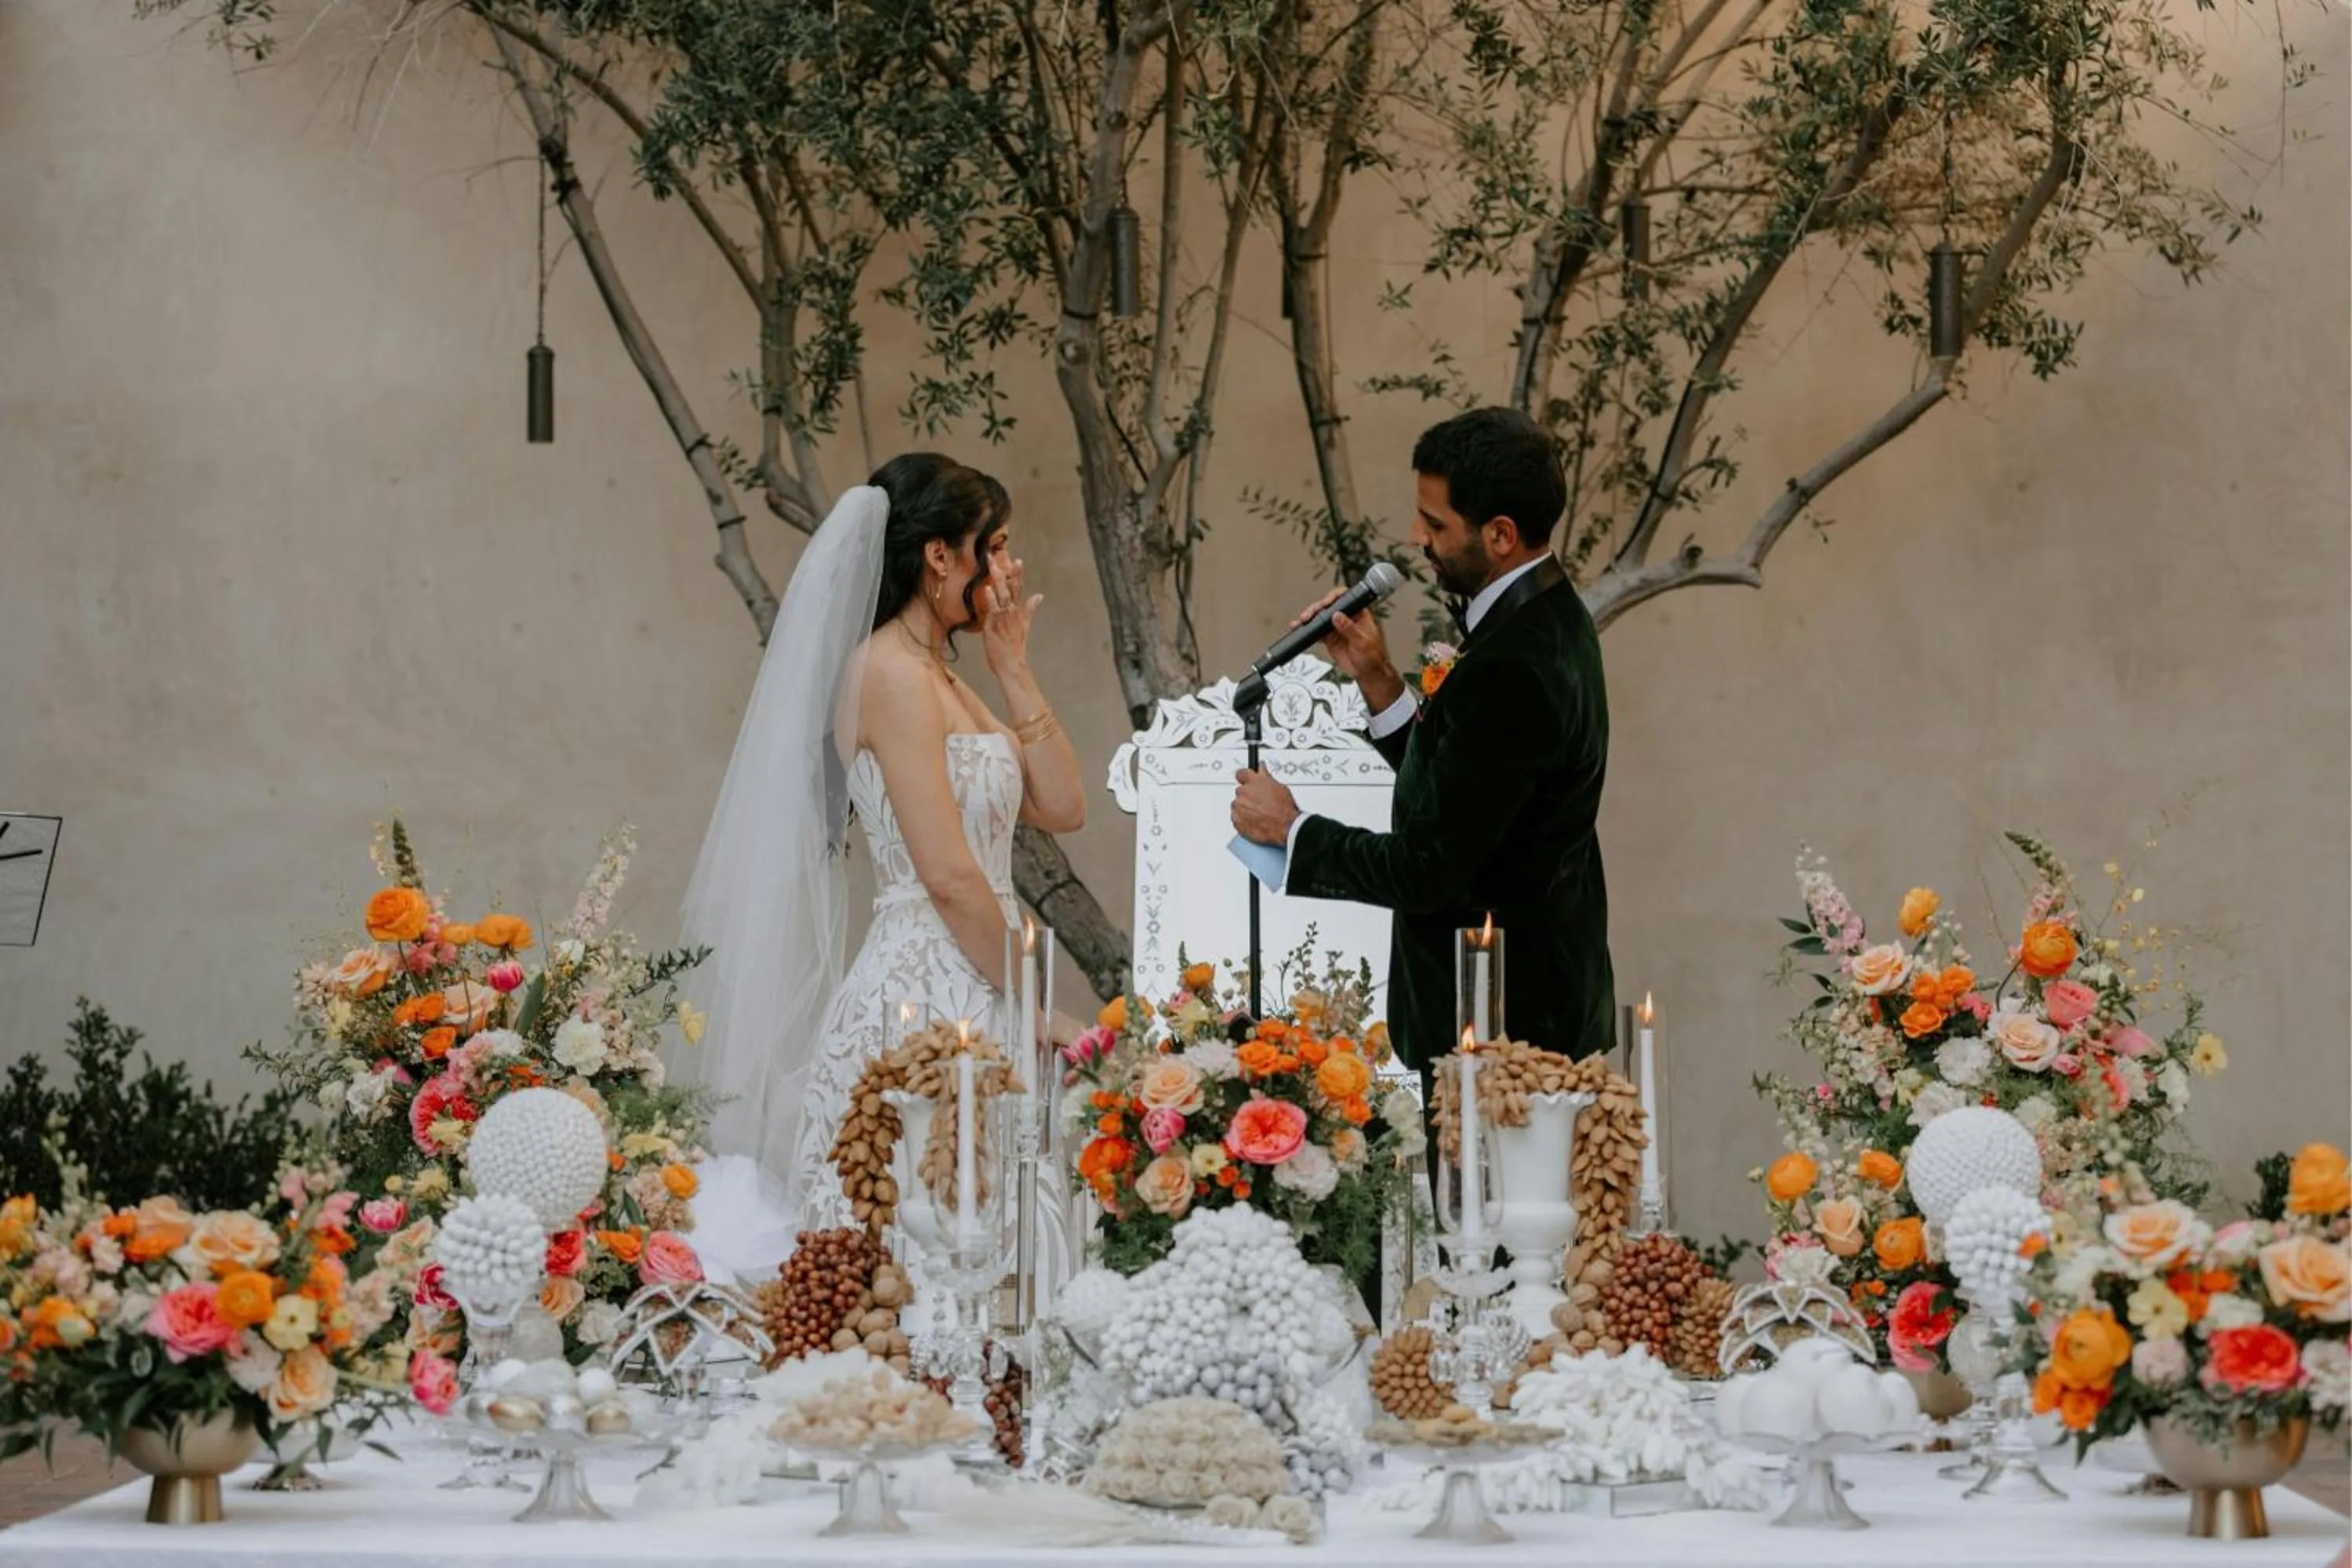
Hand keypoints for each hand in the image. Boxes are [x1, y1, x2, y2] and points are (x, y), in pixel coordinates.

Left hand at [979, 557, 1041, 674]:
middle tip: (996, 556)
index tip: (1017, 559)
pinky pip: (993, 609)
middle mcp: (1013, 612)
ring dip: (997, 580)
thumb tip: (1040, 595)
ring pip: (1002, 595)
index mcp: (1019, 611)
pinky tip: (987, 588)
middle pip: (1011, 587)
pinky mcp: (995, 625)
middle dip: (1004, 571)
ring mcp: (1004, 618)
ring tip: (993, 566)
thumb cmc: (1015, 647)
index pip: (1019, 588)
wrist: (1011, 664)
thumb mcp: (1025, 625)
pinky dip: (991, 598)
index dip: (1018, 574)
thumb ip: (1031, 608)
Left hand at [1231, 768, 1301, 846]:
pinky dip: (1243, 820)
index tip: (1244, 779)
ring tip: (1260, 814)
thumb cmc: (1284, 808)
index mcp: (1254, 781)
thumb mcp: (1279, 786)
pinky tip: (1255, 821)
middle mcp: (1244, 792)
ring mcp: (1239, 806)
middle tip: (1260, 802)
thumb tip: (1261, 769)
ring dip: (1245, 808)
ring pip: (1238, 805)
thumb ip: (1266, 777)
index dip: (1244, 777)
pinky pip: (1236, 818)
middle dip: (1248, 796)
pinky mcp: (1236, 820)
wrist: (1285, 827)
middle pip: (1240, 791)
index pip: (1241, 773)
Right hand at [1294, 587, 1395, 690]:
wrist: (1368, 673)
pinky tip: (1300, 629)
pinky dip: (1308, 631)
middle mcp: (1346, 618)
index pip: (1345, 598)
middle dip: (1316, 609)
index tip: (1325, 603)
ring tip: (1301, 622)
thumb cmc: (1373, 656)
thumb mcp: (1362, 642)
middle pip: (1328, 607)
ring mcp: (1336, 628)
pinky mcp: (1329, 638)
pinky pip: (1316, 632)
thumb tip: (1338, 616)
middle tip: (1309, 615)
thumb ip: (1349, 628)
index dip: (1334, 597)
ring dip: (1310, 619)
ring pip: (1320, 618)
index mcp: (1358, 614)